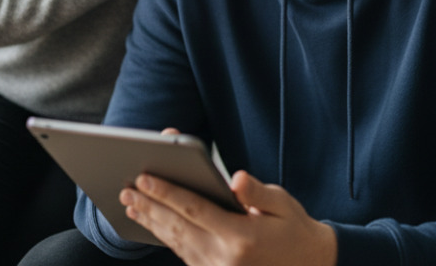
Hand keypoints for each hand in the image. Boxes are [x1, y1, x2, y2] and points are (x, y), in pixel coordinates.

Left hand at [120, 170, 335, 265]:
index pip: (194, 209)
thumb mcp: (282, 205)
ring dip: (151, 222)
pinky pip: (183, 253)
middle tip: (126, 188)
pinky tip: (152, 223)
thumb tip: (237, 180)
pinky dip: (165, 237)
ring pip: (175, 242)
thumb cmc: (293, 229)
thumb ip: (257, 193)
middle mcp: (224, 258)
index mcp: (240, 237)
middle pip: (177, 227)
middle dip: (149, 206)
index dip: (167, 192)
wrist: (309, 265)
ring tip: (131, 204)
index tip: (144, 177)